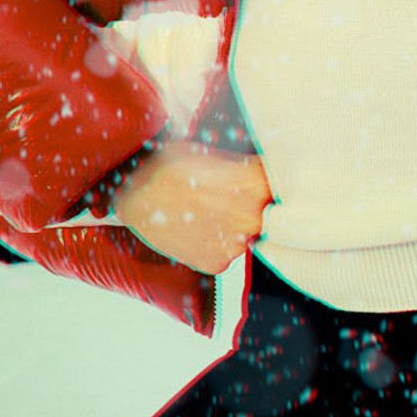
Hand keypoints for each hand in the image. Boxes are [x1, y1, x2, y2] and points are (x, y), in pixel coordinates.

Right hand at [111, 140, 271, 273]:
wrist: (132, 196)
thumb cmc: (169, 166)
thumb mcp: (211, 151)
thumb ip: (245, 164)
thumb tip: (270, 165)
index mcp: (256, 185)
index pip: (284, 185)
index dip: (276, 180)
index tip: (266, 178)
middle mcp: (252, 218)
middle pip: (268, 213)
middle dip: (255, 204)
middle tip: (230, 194)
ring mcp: (235, 245)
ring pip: (247, 234)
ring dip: (235, 225)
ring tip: (208, 210)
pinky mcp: (217, 264)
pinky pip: (226, 251)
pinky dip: (217, 242)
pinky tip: (198, 227)